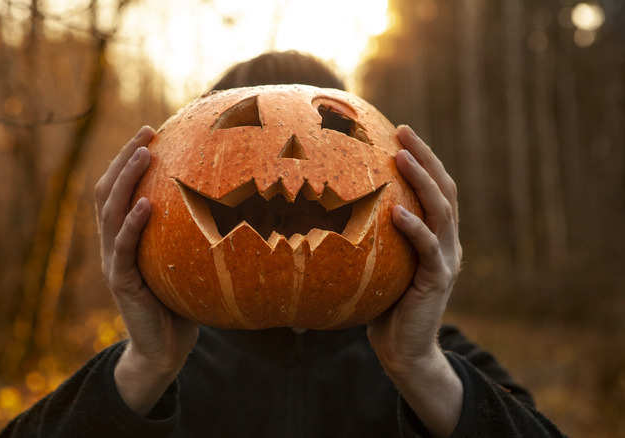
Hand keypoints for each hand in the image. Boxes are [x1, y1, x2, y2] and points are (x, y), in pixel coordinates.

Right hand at [95, 126, 198, 415]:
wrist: (163, 349)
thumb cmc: (181, 303)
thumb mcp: (184, 262)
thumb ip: (189, 235)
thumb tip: (232, 203)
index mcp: (124, 237)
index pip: (118, 189)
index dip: (128, 159)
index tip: (151, 132)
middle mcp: (112, 244)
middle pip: (108, 191)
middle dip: (125, 157)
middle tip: (147, 132)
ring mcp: (113, 262)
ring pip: (110, 212)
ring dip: (126, 179)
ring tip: (144, 154)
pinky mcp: (121, 281)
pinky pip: (123, 247)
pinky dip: (132, 223)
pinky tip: (146, 203)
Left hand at [367, 125, 462, 436]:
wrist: (402, 350)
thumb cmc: (382, 305)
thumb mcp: (376, 264)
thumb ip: (368, 238)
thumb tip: (321, 210)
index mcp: (436, 235)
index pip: (434, 188)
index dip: (423, 158)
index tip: (401, 131)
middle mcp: (447, 242)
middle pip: (443, 189)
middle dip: (426, 157)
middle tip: (404, 130)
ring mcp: (446, 260)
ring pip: (441, 211)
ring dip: (422, 181)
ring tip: (402, 156)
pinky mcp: (437, 280)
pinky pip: (428, 249)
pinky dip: (414, 228)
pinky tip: (397, 212)